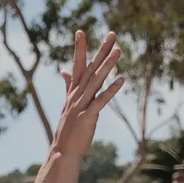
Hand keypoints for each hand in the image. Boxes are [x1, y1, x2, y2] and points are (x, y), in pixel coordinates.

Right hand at [54, 27, 123, 149]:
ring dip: (108, 65)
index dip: (79, 48)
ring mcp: (82, 105)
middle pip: (90, 68)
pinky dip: (111, 91)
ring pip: (96, 81)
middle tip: (111, 34)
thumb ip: (68, 85)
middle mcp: (77, 95)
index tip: (80, 31)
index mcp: (73, 91)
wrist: (62, 151)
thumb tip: (65, 70)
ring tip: (119, 50)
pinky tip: (121, 81)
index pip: (77, 65)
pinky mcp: (88, 117)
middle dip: (101, 51)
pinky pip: (101, 101)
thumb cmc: (67, 129)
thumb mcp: (67, 104)